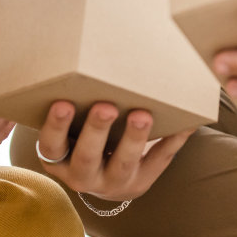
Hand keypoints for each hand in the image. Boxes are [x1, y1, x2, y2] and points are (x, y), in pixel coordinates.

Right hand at [31, 101, 193, 200]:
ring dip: (134, 138)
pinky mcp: (141, 182)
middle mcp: (82, 176)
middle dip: (96, 130)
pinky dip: (172, 140)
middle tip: (106, 107)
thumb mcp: (68, 132)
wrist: (104, 179)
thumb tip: (81, 53)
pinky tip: (184, 123)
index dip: (56, 126)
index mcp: (59, 160)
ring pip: (123, 163)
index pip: (52, 145)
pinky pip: (159, 161)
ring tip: (142, 114)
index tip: (62, 103)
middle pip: (87, 156)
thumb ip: (70, 106)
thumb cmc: (82, 140)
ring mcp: (112, 183)